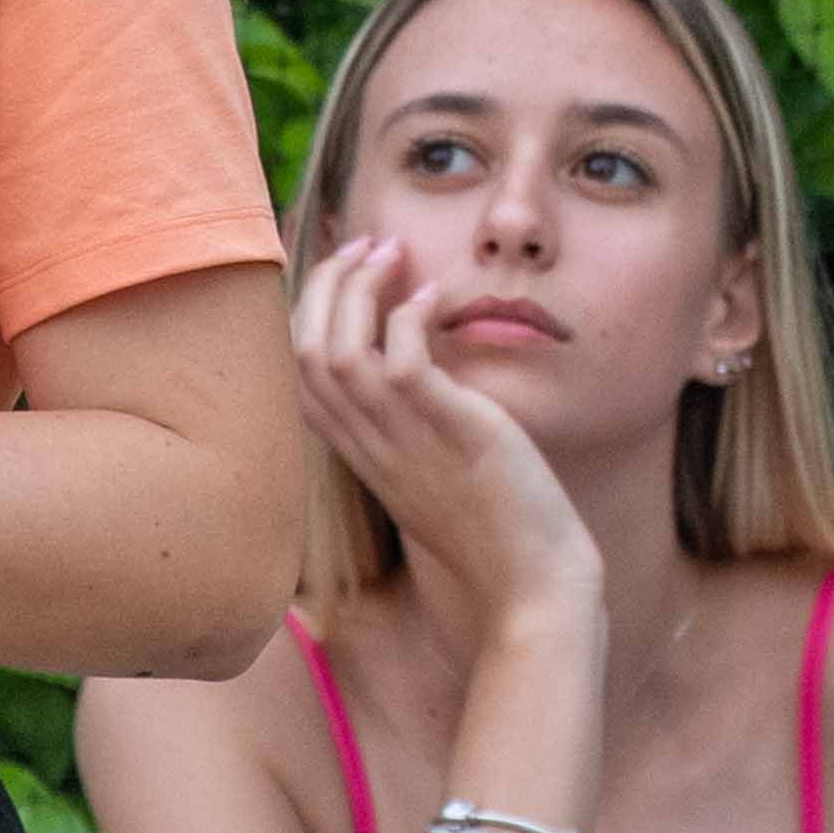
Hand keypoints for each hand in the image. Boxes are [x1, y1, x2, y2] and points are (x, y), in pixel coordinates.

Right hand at [292, 235, 596, 627]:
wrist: (533, 588)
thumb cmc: (495, 531)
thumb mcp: (438, 469)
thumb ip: (417, 425)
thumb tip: (419, 368)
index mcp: (363, 454)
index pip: (300, 374)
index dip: (310, 311)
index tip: (346, 270)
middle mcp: (372, 447)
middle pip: (305, 353)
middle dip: (327, 285)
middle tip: (367, 244)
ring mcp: (406, 442)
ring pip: (339, 354)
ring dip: (359, 289)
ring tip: (392, 252)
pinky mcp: (453, 435)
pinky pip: (400, 367)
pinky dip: (406, 320)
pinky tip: (433, 298)